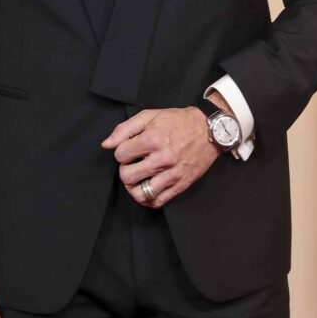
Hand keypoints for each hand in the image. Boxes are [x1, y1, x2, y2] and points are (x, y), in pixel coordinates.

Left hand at [100, 104, 220, 207]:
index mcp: (153, 139)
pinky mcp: (181, 185)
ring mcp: (173, 174)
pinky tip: (147, 187)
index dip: (121, 151)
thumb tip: (107, 144)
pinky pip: (157, 201)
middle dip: (125, 169)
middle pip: (127, 176)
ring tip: (138, 177)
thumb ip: (125, 129)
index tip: (129, 148)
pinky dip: (147, 198)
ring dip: (134, 186)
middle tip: (132, 163)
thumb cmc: (178, 121)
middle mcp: (163, 158)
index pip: (120, 154)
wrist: (209, 130)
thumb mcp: (150, 116)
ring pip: (140, 193)